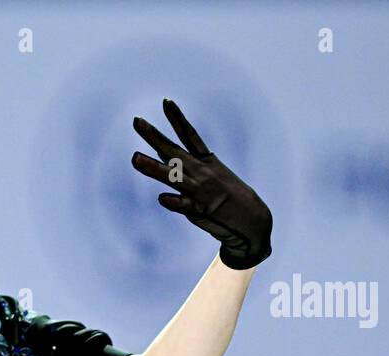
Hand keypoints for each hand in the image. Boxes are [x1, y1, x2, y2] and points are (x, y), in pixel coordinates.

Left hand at [131, 98, 272, 269]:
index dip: (177, 119)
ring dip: (154, 167)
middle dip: (154, 136)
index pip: (189, 136)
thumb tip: (158, 157)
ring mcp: (201, 190)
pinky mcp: (201, 209)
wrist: (253, 220)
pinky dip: (174, 201)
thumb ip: (182, 167)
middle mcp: (202, 171)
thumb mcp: (209, 176)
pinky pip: (184, 205)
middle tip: (137, 121)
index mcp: (206, 161)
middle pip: (173, 150)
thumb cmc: (227, 198)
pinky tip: (163, 198)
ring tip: (135, 158)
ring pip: (173, 176)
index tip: (166, 102)